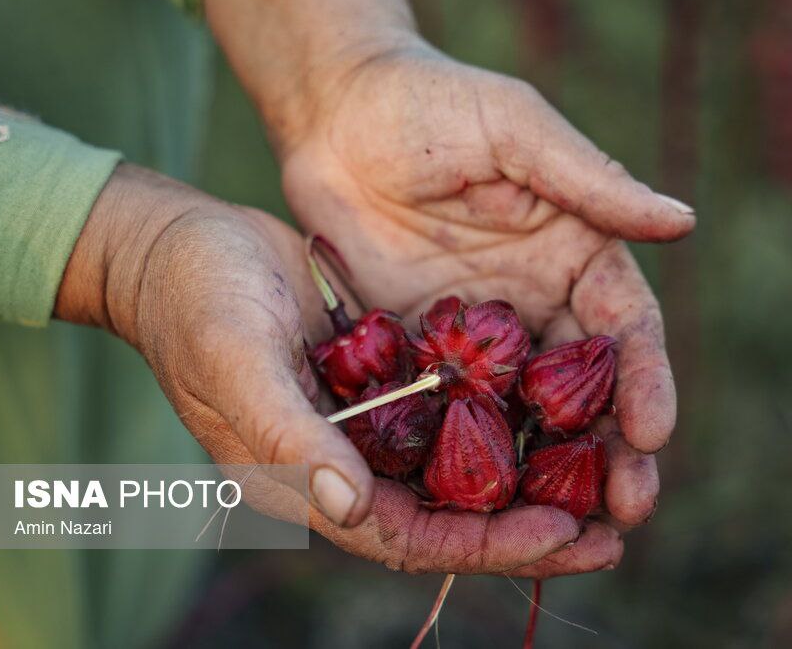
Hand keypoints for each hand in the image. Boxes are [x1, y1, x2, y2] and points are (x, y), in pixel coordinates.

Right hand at [55, 163, 583, 573]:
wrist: (179, 246)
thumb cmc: (195, 303)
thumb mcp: (236, 362)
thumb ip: (289, 435)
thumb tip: (350, 506)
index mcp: (307, 480)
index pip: (408, 537)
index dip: (485, 545)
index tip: (562, 534)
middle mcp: (345, 464)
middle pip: (449, 517)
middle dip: (527, 529)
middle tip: (612, 531)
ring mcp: (367, 422)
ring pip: (459, 469)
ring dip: (527, 479)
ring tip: (604, 478)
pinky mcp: (383, 377)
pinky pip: (452, 412)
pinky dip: (501, 420)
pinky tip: (557, 409)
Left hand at [206, 0, 693, 576]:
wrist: (335, 117)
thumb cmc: (430, 105)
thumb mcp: (514, 128)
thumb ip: (590, 180)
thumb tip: (684, 223)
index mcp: (577, 251)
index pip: (625, 326)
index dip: (645, 381)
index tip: (653, 435)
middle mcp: (538, 302)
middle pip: (587, 388)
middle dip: (612, 450)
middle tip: (629, 511)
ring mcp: (482, 335)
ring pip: (528, 415)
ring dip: (551, 471)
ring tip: (570, 532)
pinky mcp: (426, 352)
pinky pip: (456, 412)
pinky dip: (475, 457)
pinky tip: (482, 504)